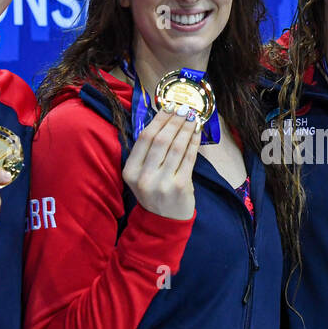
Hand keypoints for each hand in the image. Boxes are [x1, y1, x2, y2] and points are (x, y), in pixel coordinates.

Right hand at [122, 104, 200, 219]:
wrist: (163, 222)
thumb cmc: (153, 193)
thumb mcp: (141, 175)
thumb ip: (148, 153)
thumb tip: (165, 120)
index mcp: (130, 171)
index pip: (145, 138)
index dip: (159, 119)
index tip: (169, 106)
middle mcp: (145, 177)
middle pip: (161, 140)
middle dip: (174, 121)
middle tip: (184, 108)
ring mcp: (163, 182)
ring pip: (177, 147)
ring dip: (186, 129)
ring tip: (192, 117)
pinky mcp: (181, 186)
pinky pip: (189, 158)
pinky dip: (194, 143)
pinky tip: (197, 133)